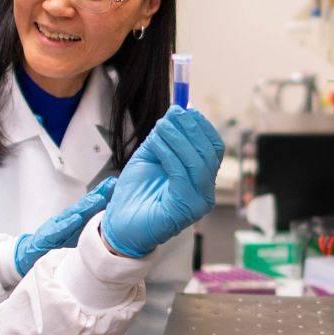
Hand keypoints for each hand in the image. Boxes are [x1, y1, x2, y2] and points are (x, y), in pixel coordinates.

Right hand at [14, 179, 114, 276]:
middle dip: (98, 194)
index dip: (103, 194)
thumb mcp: (76, 235)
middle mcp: (66, 219)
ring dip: (86, 206)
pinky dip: (67, 224)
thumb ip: (90, 227)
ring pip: (72, 214)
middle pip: (84, 205)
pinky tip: (76, 219)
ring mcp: (56, 226)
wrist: (31, 252)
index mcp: (75, 219)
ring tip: (98, 198)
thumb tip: (110, 222)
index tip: (116, 184)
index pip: (90, 205)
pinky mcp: (47, 237)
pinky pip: (58, 230)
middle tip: (111, 185)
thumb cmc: (56, 242)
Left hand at [101, 107, 222, 258]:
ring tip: (161, 126)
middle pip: (209, 153)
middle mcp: (206, 192)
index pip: (214, 148)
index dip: (202, 126)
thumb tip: (174, 112)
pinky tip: (157, 143)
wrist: (119, 226)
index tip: (186, 108)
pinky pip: (181, 175)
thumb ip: (163, 138)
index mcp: (201, 179)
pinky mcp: (184, 210)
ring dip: (178, 139)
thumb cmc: (135, 194)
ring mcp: (198, 203)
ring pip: (197, 162)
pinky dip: (170, 154)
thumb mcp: (150, 157)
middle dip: (192, 129)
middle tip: (174, 113)